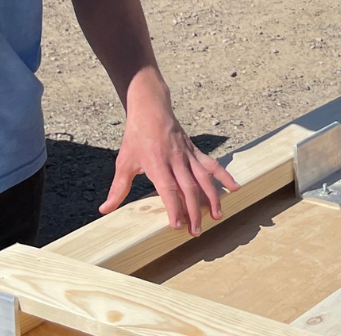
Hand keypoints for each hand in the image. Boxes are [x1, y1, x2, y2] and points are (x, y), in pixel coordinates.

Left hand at [103, 97, 239, 234]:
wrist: (151, 108)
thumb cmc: (136, 136)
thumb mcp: (124, 162)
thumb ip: (118, 188)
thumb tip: (105, 209)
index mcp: (157, 163)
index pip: (168, 189)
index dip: (174, 207)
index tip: (177, 225)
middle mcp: (176, 160)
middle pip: (189, 188)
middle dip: (194, 211)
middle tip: (196, 232)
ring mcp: (188, 155)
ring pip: (204, 178)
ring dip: (212, 198)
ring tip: (217, 216)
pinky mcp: (195, 151)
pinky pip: (212, 165)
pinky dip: (224, 176)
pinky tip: (235, 187)